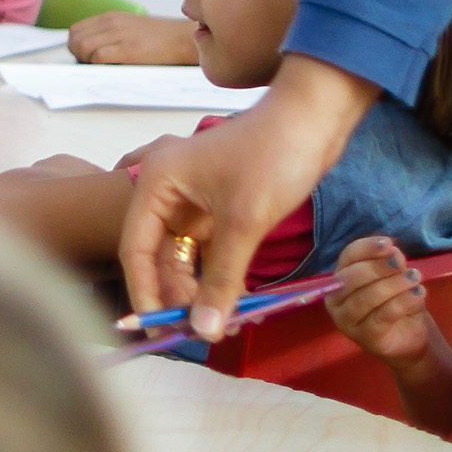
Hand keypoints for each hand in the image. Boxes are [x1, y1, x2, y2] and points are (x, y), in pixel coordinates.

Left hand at [69, 11, 196, 64]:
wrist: (181, 39)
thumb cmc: (157, 38)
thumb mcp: (129, 28)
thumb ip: (109, 34)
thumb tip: (88, 52)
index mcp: (110, 17)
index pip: (76, 30)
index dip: (76, 47)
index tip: (85, 58)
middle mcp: (112, 23)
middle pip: (75, 39)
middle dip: (77, 56)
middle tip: (91, 66)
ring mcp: (119, 35)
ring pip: (83, 47)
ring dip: (86, 61)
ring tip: (101, 68)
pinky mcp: (128, 50)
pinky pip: (99, 56)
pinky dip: (98, 66)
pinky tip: (110, 69)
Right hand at [121, 54, 377, 337]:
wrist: (316, 117)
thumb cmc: (273, 155)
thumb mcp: (244, 222)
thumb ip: (221, 280)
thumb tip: (204, 332)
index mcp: (157, 184)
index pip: (136, 250)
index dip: (144, 295)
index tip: (158, 332)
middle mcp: (168, 192)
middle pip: (158, 258)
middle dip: (177, 298)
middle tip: (201, 333)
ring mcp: (195, 201)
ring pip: (185, 259)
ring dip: (200, 292)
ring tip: (222, 324)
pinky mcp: (220, 209)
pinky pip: (209, 253)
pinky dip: (218, 278)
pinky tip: (232, 305)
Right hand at [328, 235, 436, 363]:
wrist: (408, 338)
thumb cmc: (395, 302)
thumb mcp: (395, 276)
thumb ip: (391, 262)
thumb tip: (393, 252)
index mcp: (339, 279)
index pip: (348, 256)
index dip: (368, 248)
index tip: (389, 245)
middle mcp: (336, 300)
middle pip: (352, 277)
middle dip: (379, 268)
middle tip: (403, 265)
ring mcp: (347, 322)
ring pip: (367, 298)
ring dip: (394, 285)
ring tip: (415, 278)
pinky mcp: (366, 338)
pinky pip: (382, 316)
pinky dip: (402, 302)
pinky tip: (418, 294)